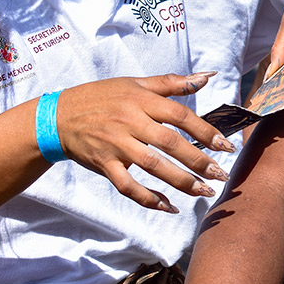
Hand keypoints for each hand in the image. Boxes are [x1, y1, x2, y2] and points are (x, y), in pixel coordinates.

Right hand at [55, 73, 235, 211]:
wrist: (58, 117)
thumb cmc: (102, 97)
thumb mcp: (135, 84)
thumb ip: (173, 83)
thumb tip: (208, 77)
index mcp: (141, 101)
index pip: (179, 116)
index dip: (205, 131)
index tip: (225, 145)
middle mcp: (130, 122)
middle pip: (170, 143)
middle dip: (199, 161)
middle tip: (222, 175)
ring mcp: (116, 145)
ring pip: (153, 166)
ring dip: (181, 181)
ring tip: (204, 191)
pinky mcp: (104, 164)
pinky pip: (128, 186)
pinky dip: (148, 199)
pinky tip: (169, 206)